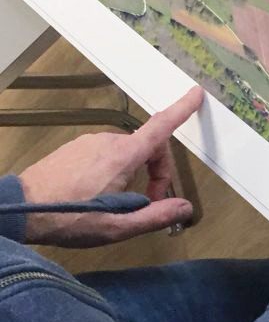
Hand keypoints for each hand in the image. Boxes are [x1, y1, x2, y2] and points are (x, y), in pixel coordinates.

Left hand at [19, 87, 202, 246]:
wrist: (18, 210)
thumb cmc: (69, 219)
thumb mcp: (116, 227)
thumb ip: (154, 216)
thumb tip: (185, 208)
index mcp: (123, 156)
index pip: (161, 127)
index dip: (182, 109)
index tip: (196, 94)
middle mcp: (108, 141)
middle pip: (148, 147)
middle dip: (156, 172)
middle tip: (147, 203)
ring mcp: (89, 142)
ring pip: (127, 152)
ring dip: (133, 173)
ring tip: (117, 203)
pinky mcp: (75, 147)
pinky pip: (106, 153)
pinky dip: (113, 170)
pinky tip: (97, 194)